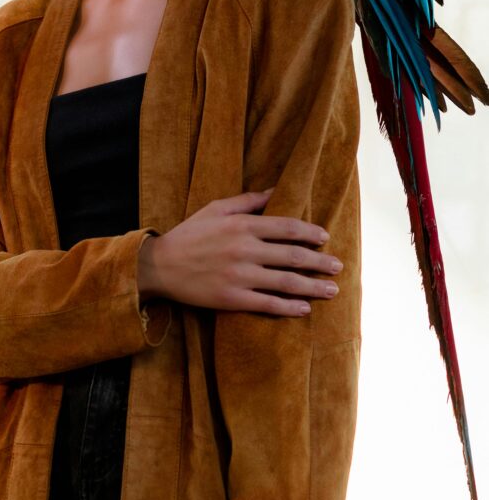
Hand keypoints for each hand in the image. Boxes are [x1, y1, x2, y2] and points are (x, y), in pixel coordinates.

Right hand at [138, 190, 341, 316]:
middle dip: (320, 262)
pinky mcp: (232, 298)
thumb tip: (275, 191)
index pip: (287, 227)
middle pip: (293, 256)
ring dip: (313, 287)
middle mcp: (244, 249)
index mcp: (242, 225)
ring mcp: (239, 276)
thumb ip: (247, 201)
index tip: (325, 237)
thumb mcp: (215, 208)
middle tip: (338, 266)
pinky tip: (304, 308)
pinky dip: (289, 307)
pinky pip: (268, 304)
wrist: (160, 266)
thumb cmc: (190, 234)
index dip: (310, 232)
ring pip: (285, 282)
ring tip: (331, 290)